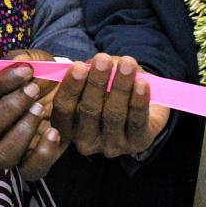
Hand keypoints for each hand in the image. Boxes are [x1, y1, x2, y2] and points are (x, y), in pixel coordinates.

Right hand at [0, 54, 66, 180]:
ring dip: (21, 132)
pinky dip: (43, 154)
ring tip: (40, 110)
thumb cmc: (39, 78)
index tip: (27, 70)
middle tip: (34, 90)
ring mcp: (8, 151)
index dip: (1, 83)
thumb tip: (19, 62)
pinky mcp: (31, 165)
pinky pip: (30, 171)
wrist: (64, 95)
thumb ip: (23, 59)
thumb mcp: (32, 62)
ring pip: (2, 156)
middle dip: (9, 108)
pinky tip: (55, 132)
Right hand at [50, 53, 170, 158]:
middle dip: (96, 83)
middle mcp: (86, 142)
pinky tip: (142, 83)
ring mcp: (112, 146)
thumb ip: (86, 73)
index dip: (70, 88)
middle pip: (89, 111)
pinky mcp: (137, 144)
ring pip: (115, 115)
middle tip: (103, 60)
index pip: (63, 109)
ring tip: (127, 64)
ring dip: (121, 87)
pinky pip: (137, 122)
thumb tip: (88, 64)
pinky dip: (139, 101)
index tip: (78, 66)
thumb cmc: (108, 89)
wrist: (142, 104)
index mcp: (67, 128)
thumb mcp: (92, 80)